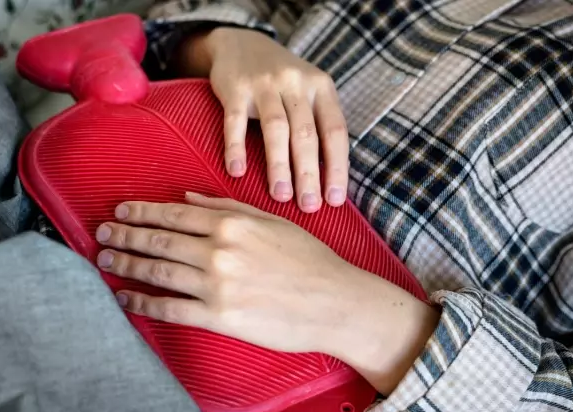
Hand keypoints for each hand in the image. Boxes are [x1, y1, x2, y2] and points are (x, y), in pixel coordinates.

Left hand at [95, 193, 439, 394]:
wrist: (336, 303)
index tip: (122, 212)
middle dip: (125, 236)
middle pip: (159, 241)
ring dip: (126, 265)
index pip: (174, 215)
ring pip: (158, 272)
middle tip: (102, 234)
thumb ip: (228, 208)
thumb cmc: (310, 261)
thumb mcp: (272, 221)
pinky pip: (170, 309)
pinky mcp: (219, 317)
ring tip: (105, 262)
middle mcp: (219, 251)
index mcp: (232, 223)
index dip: (142, 213)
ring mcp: (217, 285)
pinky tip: (126, 299)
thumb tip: (188, 200)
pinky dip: (143, 303)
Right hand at [174, 28, 349, 212]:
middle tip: (309, 207)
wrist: (241, 43)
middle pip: (306, 134)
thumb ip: (319, 125)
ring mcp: (264, 84)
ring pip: (276, 129)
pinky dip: (236, 148)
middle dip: (309, 174)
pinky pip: (235, 122)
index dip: (337, 167)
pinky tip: (237, 173)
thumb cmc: (281, 81)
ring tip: (281, 196)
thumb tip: (330, 180)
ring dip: (278, 165)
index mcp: (321, 88)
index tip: (335, 200)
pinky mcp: (235, 88)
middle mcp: (296, 84)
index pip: (335, 131)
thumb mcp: (308, 92)